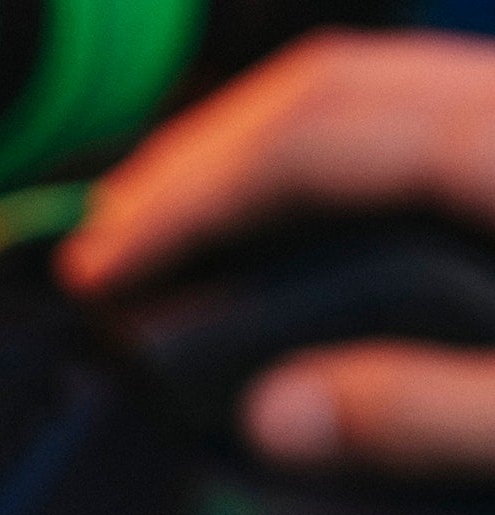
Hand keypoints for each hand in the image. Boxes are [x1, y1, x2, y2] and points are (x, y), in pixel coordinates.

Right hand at [58, 29, 494, 475]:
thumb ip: (424, 417)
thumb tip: (274, 417)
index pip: (310, 138)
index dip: (184, 201)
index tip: (101, 270)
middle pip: (326, 86)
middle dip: (192, 162)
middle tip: (100, 244)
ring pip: (367, 88)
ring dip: (246, 151)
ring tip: (167, 227)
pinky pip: (413, 116)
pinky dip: (320, 161)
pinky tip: (280, 223)